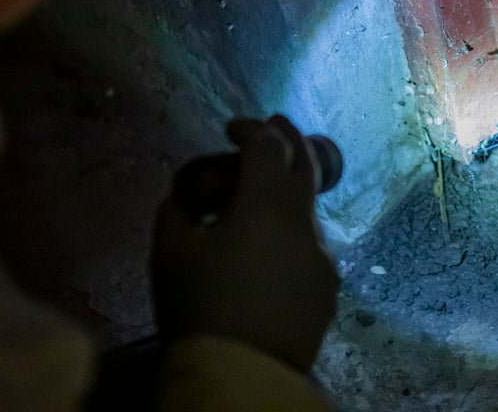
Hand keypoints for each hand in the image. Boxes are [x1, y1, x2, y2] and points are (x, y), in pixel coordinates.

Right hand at [151, 115, 339, 371]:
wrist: (242, 373)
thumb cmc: (198, 307)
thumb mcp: (169, 252)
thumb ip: (179, 208)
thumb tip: (190, 196)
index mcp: (266, 203)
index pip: (268, 145)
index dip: (250, 129)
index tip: (231, 129)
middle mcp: (304, 220)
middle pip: (304, 163)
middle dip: (287, 138)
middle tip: (274, 124)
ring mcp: (322, 253)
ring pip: (307, 206)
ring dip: (287, 190)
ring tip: (257, 196)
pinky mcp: (327, 283)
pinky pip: (308, 242)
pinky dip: (290, 229)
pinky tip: (268, 247)